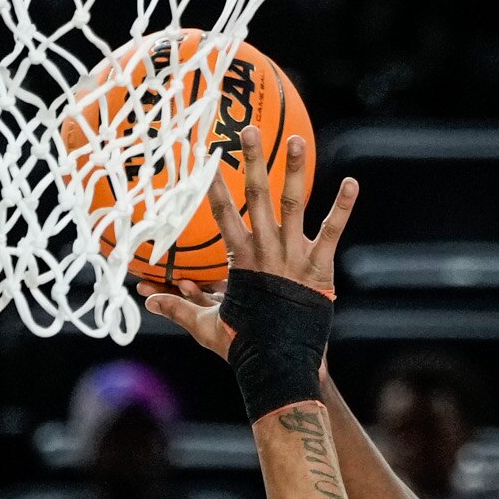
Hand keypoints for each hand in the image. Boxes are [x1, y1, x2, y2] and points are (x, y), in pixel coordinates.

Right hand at [140, 137, 359, 356]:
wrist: (281, 369)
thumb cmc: (244, 347)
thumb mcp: (208, 326)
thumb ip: (179, 307)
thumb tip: (147, 300)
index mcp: (241, 263)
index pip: (223, 216)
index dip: (213, 186)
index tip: (206, 157)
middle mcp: (267, 254)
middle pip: (258, 198)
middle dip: (252, 162)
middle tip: (247, 129)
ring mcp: (294, 259)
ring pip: (294, 207)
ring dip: (296, 171)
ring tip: (298, 140)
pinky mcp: (319, 269)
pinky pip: (332, 233)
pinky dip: (342, 208)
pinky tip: (351, 182)